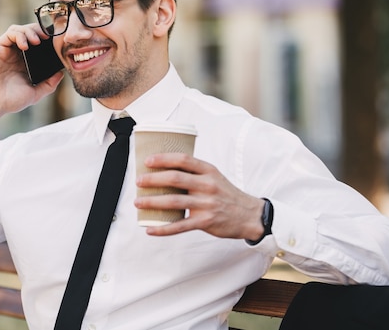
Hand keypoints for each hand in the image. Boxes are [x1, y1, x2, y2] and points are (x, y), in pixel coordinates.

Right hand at [0, 23, 63, 130]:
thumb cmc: (11, 101)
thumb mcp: (35, 93)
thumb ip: (49, 84)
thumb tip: (61, 73)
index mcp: (25, 63)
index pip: (38, 44)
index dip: (47, 40)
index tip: (56, 42)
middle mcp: (16, 54)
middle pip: (29, 33)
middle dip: (40, 31)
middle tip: (48, 37)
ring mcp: (6, 50)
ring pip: (19, 30)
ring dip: (30, 31)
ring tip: (37, 41)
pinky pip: (9, 34)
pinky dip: (19, 35)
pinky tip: (25, 45)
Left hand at [134, 153, 264, 239]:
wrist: (250, 215)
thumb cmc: (227, 195)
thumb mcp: (214, 177)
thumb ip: (194, 174)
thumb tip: (165, 172)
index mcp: (208, 171)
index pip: (183, 160)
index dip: (163, 159)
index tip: (148, 161)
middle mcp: (208, 185)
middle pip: (175, 179)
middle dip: (153, 179)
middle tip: (139, 181)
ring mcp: (207, 204)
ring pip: (174, 201)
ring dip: (152, 202)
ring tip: (138, 202)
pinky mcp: (206, 222)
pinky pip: (180, 225)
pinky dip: (163, 229)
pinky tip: (150, 229)